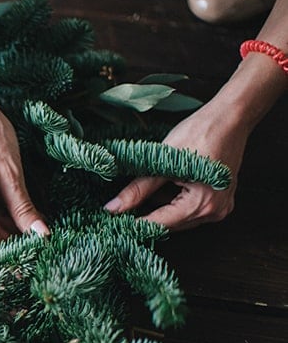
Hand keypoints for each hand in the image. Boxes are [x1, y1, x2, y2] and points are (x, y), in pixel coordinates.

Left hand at [103, 99, 248, 230]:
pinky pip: (190, 209)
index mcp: (202, 204)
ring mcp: (220, 207)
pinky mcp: (220, 199)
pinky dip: (173, 201)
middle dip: (146, 216)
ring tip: (144, 190)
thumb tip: (114, 208)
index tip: (113, 222)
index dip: (134, 224)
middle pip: (170, 224)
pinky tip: (164, 185)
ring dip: (160, 208)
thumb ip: (138, 189)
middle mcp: (214, 212)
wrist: (229, 117)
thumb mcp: (162, 162)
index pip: (160, 223)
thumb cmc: (200, 133)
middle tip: (122, 207)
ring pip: (179, 218)